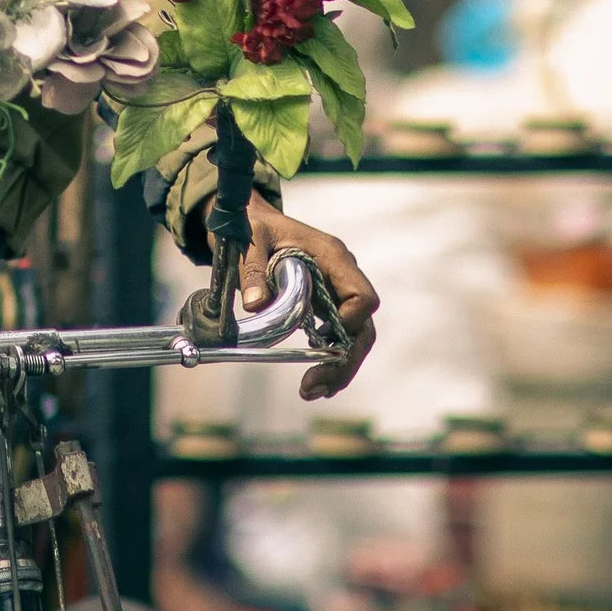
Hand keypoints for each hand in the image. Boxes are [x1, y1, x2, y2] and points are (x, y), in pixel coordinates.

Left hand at [237, 195, 377, 399]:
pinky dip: (330, 360)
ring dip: (339, 367)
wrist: (248, 219)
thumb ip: (253, 270)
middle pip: (362, 326)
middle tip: (316, 386)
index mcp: (331, 256)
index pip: (362, 296)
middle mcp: (340, 275)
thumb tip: (256, 305)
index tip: (322, 340)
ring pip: (353, 337)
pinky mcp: (322, 304)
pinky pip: (337, 336)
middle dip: (346, 360)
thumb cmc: (252, 224)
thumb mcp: (249, 240)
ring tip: (312, 391)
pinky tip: (314, 381)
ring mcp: (333, 291)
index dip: (350, 321)